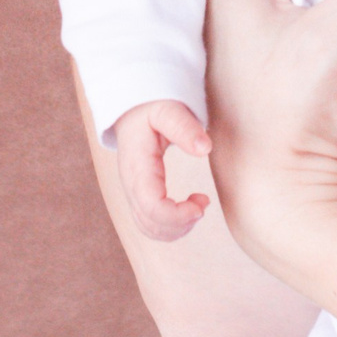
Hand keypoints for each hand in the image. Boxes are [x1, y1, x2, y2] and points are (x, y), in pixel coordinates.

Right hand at [112, 99, 214, 241]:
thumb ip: (185, 127)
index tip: (203, 202)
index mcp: (137, 167)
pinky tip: (188, 209)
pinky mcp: (138, 196)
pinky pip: (149, 224)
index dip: (178, 214)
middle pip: (150, 224)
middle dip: (181, 223)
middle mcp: (130, 185)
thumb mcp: (168, 109)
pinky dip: (171, 227)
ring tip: (198, 205)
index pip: (152, 207)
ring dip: (177, 228)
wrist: (132, 107)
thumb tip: (205, 149)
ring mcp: (132, 193)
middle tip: (203, 202)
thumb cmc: (151, 107)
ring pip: (149, 229)